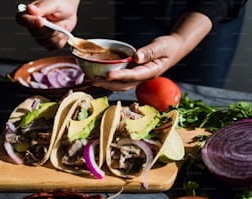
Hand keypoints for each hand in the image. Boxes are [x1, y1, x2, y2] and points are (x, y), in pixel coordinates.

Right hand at [16, 0, 79, 49]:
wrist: (70, 12)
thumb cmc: (60, 4)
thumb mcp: (53, 3)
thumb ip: (42, 7)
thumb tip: (30, 9)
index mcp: (30, 14)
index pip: (22, 20)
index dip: (30, 23)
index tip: (41, 22)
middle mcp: (33, 26)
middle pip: (35, 34)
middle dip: (49, 30)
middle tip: (58, 23)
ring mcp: (40, 36)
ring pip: (44, 42)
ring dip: (56, 36)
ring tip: (62, 26)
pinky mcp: (49, 43)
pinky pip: (52, 47)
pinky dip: (60, 41)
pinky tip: (63, 33)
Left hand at [92, 11, 211, 90]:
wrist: (174, 50)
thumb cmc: (169, 47)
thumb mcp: (162, 46)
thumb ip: (150, 52)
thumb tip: (136, 57)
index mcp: (151, 71)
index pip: (134, 76)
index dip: (120, 76)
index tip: (108, 75)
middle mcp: (144, 77)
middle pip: (125, 84)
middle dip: (109, 84)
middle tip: (94, 81)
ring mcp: (139, 77)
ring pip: (122, 84)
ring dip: (107, 84)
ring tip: (92, 80)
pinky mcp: (135, 74)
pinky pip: (122, 79)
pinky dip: (110, 79)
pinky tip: (100, 76)